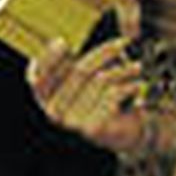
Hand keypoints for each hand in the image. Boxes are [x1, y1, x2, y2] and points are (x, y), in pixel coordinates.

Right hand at [27, 36, 145, 150]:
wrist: (119, 133)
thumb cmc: (97, 99)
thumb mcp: (80, 79)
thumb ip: (68, 63)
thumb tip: (61, 42)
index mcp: (46, 99)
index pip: (38, 78)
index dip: (48, 59)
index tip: (62, 42)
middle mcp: (54, 112)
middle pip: (79, 71)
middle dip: (104, 53)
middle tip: (123, 43)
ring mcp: (72, 121)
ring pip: (100, 80)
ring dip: (123, 70)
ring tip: (137, 67)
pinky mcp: (93, 128)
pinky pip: (112, 95)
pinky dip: (128, 87)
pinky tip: (137, 84)